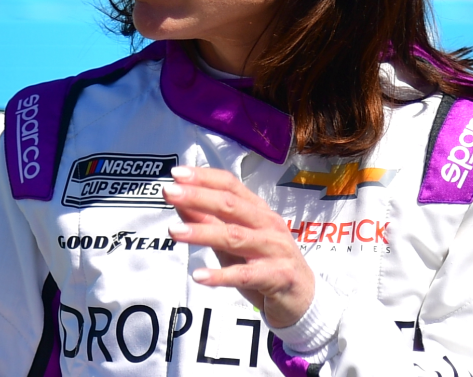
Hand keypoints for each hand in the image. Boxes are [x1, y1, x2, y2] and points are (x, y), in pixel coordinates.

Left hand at [163, 165, 314, 328]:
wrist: (303, 299)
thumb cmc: (265, 265)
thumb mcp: (234, 242)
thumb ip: (210, 222)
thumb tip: (180, 201)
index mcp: (258, 211)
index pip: (230, 185)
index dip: (204, 178)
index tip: (175, 174)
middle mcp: (268, 224)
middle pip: (231, 205)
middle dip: (198, 197)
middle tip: (168, 192)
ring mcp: (275, 249)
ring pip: (235, 236)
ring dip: (202, 232)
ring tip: (173, 231)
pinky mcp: (278, 276)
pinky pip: (245, 274)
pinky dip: (220, 275)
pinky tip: (199, 275)